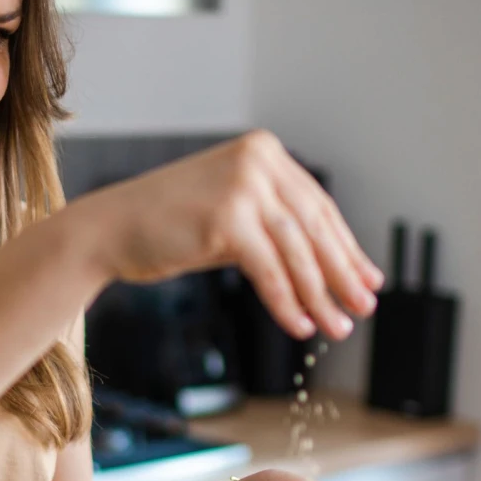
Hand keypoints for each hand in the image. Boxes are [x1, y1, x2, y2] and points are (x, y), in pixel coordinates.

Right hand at [75, 131, 382, 341]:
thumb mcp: (233, 214)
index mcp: (265, 152)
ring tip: (337, 328)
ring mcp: (242, 186)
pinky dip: (287, 302)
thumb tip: (333, 269)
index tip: (369, 280)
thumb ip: (276, 229)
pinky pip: (269, 270)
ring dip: (321, 296)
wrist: (111, 228)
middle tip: (364, 309)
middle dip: (342, 275)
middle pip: (315, 228)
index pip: (319, 207)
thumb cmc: (171, 226)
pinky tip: (299, 326)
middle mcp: (258, 161)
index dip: (347, 248)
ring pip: (297, 251)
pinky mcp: (226, 218)